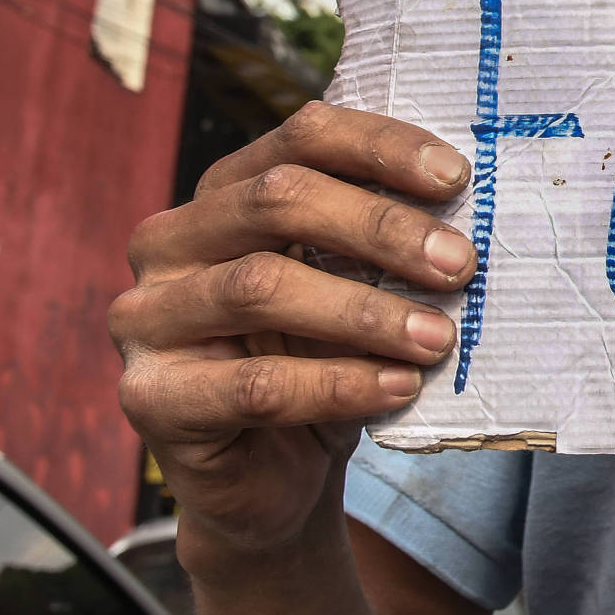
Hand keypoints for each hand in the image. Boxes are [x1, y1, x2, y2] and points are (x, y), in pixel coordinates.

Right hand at [111, 102, 475, 568]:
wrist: (270, 477)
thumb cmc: (319, 360)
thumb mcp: (352, 285)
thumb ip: (381, 241)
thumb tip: (466, 214)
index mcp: (223, 192)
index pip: (301, 137)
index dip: (381, 148)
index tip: (457, 178)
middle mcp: (171, 241)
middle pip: (277, 201)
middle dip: (379, 229)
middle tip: (458, 264)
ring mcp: (148, 318)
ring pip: (261, 288)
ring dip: (365, 312)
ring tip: (437, 337)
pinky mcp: (152, 397)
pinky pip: (255, 385)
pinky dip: (339, 384)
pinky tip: (399, 387)